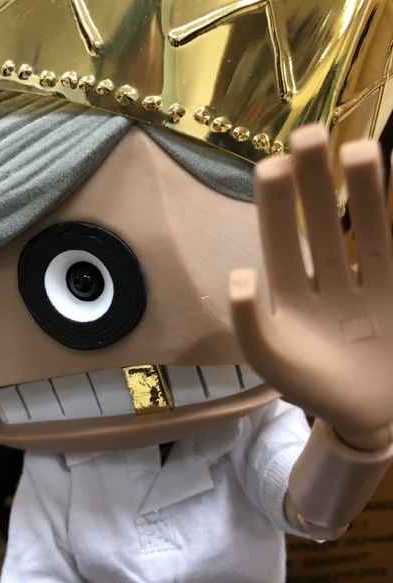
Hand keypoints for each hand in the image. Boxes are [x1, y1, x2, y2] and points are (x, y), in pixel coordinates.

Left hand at [230, 124, 392, 449]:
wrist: (368, 413)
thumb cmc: (311, 388)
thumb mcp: (271, 361)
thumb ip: (249, 324)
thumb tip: (240, 276)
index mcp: (289, 295)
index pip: (279, 242)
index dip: (275, 206)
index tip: (272, 165)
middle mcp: (326, 282)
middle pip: (320, 225)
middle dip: (314, 184)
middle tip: (308, 133)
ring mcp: (367, 285)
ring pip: (366, 231)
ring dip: (363, 192)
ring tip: (357, 148)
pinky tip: (391, 181)